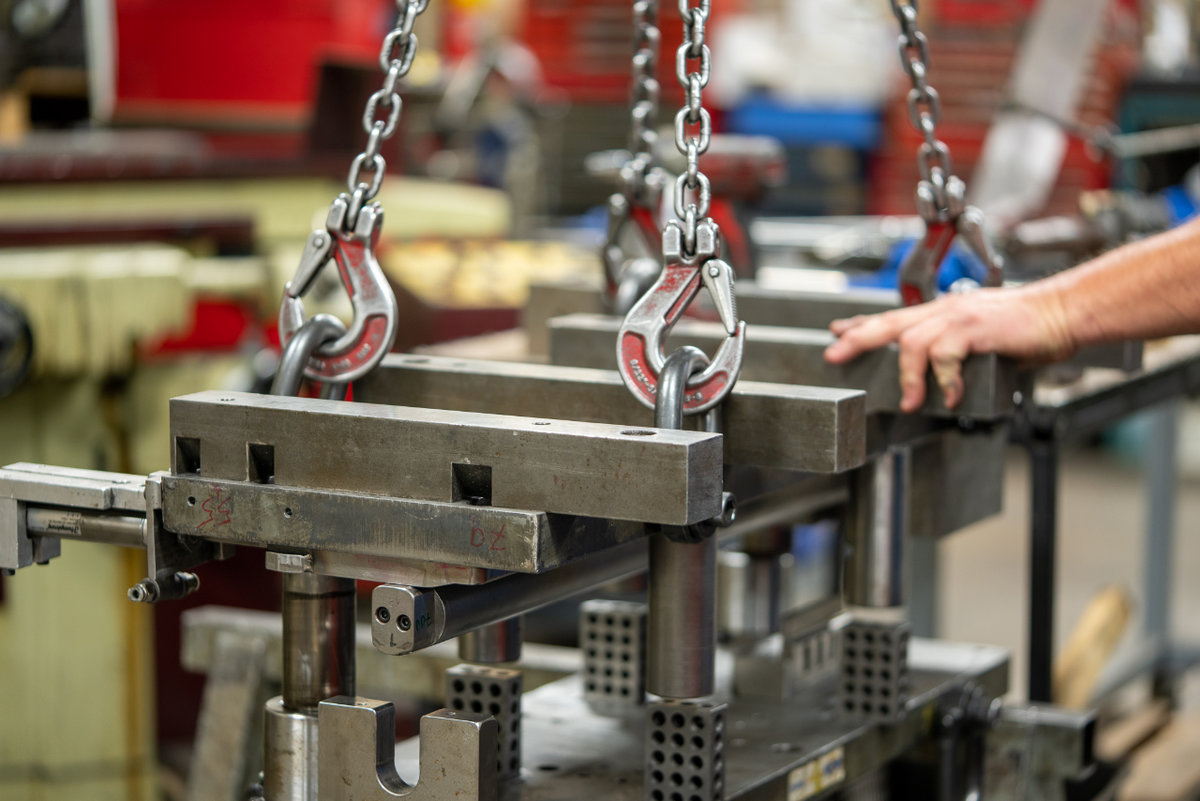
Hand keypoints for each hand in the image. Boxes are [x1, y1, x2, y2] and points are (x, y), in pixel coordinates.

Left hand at [823, 286, 1075, 411]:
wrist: (1065, 312)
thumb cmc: (1030, 326)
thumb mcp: (984, 337)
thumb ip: (959, 351)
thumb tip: (942, 377)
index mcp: (946, 311)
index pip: (893, 317)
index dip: (862, 324)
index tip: (838, 332)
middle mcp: (947, 310)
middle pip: (888, 323)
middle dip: (858, 339)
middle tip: (834, 355)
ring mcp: (959, 316)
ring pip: (911, 342)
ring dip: (907, 377)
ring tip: (911, 401)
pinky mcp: (975, 328)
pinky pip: (945, 354)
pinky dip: (944, 378)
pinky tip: (951, 395)